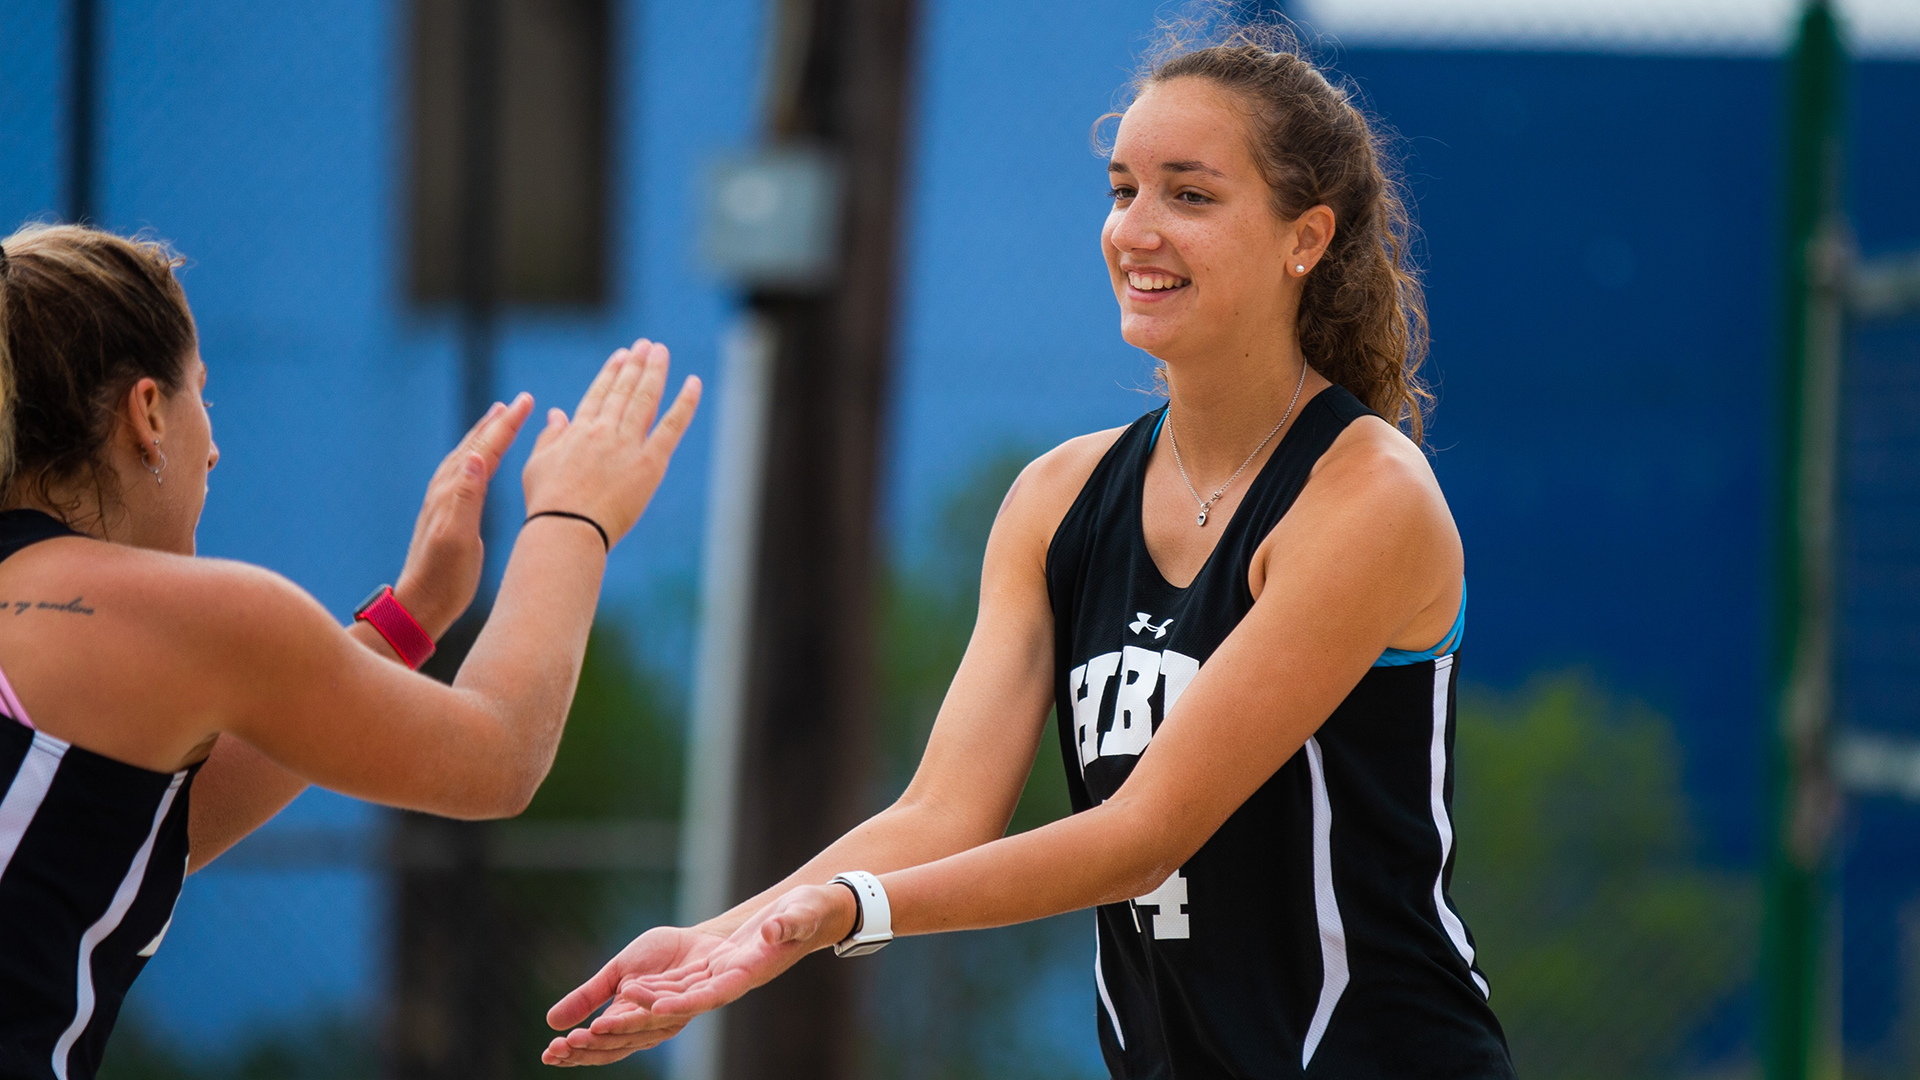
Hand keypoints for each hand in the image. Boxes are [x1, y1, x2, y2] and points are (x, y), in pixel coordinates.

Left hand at [392, 394, 534, 636]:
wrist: (421, 604)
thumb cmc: (445, 578)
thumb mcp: (459, 538)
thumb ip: (467, 497)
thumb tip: (478, 456)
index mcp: (452, 493)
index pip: (485, 449)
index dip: (506, 425)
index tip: (526, 402)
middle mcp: (444, 491)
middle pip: (475, 446)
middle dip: (497, 422)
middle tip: (518, 402)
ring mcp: (442, 502)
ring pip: (467, 457)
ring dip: (485, 435)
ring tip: (498, 418)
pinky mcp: (445, 514)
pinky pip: (463, 473)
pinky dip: (476, 457)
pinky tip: (480, 460)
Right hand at [521, 340, 700, 550]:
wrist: (566, 528)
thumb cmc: (548, 504)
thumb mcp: (537, 466)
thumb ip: (548, 437)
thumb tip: (556, 414)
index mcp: (577, 431)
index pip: (598, 394)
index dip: (612, 372)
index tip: (622, 355)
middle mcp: (604, 430)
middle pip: (624, 390)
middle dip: (636, 364)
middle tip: (647, 345)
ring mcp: (628, 444)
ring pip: (645, 399)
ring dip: (655, 371)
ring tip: (661, 351)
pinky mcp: (650, 463)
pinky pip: (672, 426)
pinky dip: (685, 403)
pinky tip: (693, 383)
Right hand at [542, 924, 728, 1066]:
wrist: (699, 938)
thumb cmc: (661, 959)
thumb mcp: (616, 974)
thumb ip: (589, 997)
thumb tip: (550, 1022)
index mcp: (631, 1022)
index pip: (600, 1044)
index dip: (575, 1051)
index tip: (547, 1052)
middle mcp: (654, 1027)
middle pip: (618, 1044)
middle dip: (589, 1046)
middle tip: (560, 1046)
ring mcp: (679, 1015)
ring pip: (646, 1029)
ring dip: (618, 1030)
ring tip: (590, 1029)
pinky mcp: (705, 997)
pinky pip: (682, 1006)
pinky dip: (661, 1009)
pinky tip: (641, 1006)